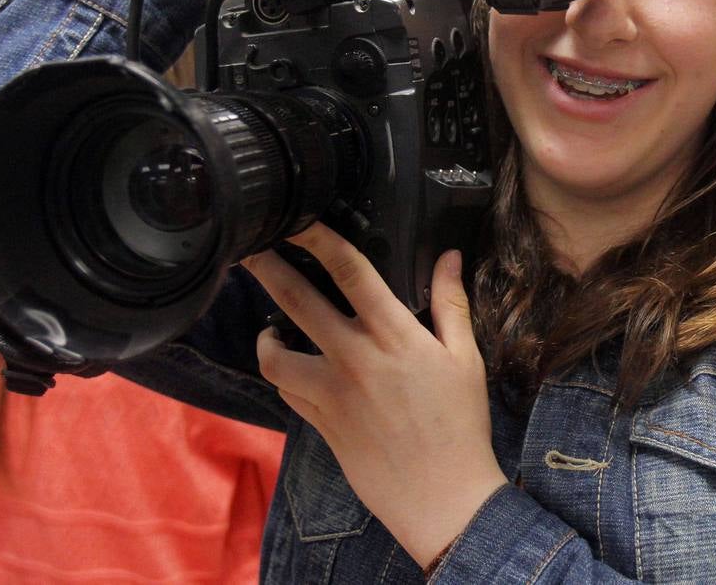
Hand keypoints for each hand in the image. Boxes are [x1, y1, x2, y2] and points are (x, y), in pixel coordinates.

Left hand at [246, 223, 505, 566]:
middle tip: (249, 247)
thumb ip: (451, 303)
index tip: (297, 217)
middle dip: (268, 268)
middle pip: (297, 301)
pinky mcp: (320, 424)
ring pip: (275, 355)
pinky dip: (281, 373)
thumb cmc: (460, 426)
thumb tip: (447, 256)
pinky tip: (288, 365)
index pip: (350, 272)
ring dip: (265, 334)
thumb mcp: (465, 359)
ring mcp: (331, 394)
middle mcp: (355, 359)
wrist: (443, 499)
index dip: (319, 238)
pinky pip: (286, 391)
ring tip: (267, 323)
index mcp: (395, 336)